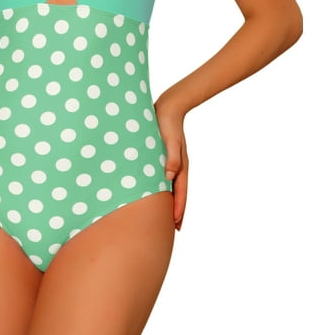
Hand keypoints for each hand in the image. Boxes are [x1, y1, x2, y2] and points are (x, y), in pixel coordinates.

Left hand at [154, 95, 188, 230]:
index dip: (178, 208)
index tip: (176, 223)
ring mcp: (171, 162)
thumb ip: (171, 157)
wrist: (168, 106)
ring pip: (171, 186)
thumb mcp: (169, 140)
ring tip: (164, 215)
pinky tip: (154, 191)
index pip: (180, 192)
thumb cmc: (166, 123)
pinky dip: (161, 186)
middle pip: (178, 193)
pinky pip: (163, 176)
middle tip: (173, 227)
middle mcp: (177, 166)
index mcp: (180, 165)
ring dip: (169, 200)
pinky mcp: (163, 157)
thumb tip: (169, 176)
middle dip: (176, 209)